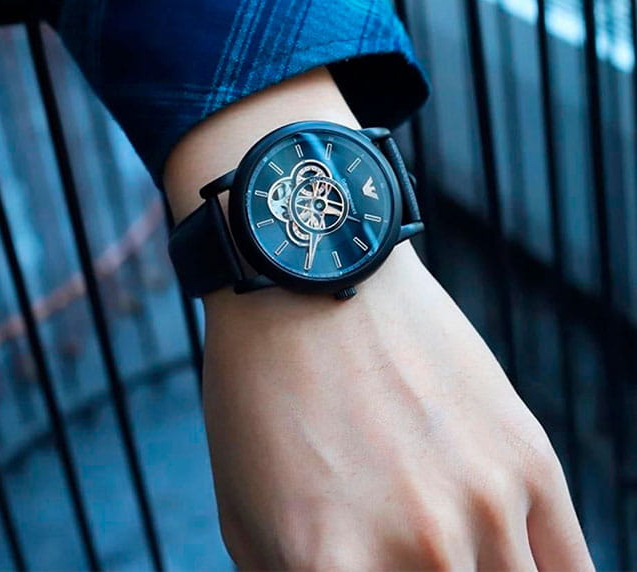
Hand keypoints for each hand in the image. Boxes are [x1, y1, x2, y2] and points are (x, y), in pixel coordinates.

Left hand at [164, 67, 591, 569]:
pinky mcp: (526, 455)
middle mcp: (419, 546)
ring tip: (457, 562)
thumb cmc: (261, 393)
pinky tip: (516, 568)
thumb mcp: (248, 513)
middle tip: (407, 569)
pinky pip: (572, 569)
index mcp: (325, 565)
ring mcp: (485, 500)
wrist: (312, 278)